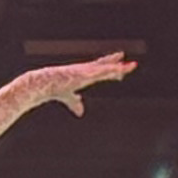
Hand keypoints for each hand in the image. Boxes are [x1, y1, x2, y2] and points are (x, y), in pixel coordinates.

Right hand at [21, 51, 135, 115]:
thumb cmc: (55, 88)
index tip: (121, 67)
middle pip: (106, 67)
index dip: (111, 68)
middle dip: (118, 65)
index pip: (100, 70)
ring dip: (119, 68)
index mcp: (84, 74)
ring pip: (107, 69)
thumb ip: (75, 103)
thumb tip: (80, 113)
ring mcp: (87, 71)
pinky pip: (101, 71)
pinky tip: (120, 70)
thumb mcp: (68, 97)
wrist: (46, 83)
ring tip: (132, 67)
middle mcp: (87, 70)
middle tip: (132, 65)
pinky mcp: (85, 73)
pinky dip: (111, 70)